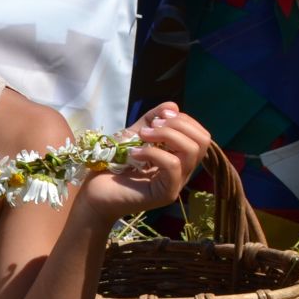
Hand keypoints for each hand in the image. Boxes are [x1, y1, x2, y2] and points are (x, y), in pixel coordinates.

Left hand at [76, 103, 211, 222]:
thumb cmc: (113, 166)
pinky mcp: (166, 193)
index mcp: (179, 157)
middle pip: (202, 141)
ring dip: (166, 136)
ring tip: (142, 137)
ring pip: (191, 151)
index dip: (183, 120)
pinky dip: (153, 152)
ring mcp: (176, 183)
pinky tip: (134, 153)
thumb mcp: (134, 136)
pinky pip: (173, 166)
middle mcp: (183, 171)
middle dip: (178, 125)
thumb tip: (173, 106)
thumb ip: (151, 121)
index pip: (201, 135)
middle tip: (151, 128)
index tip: (158, 117)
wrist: (95, 193)